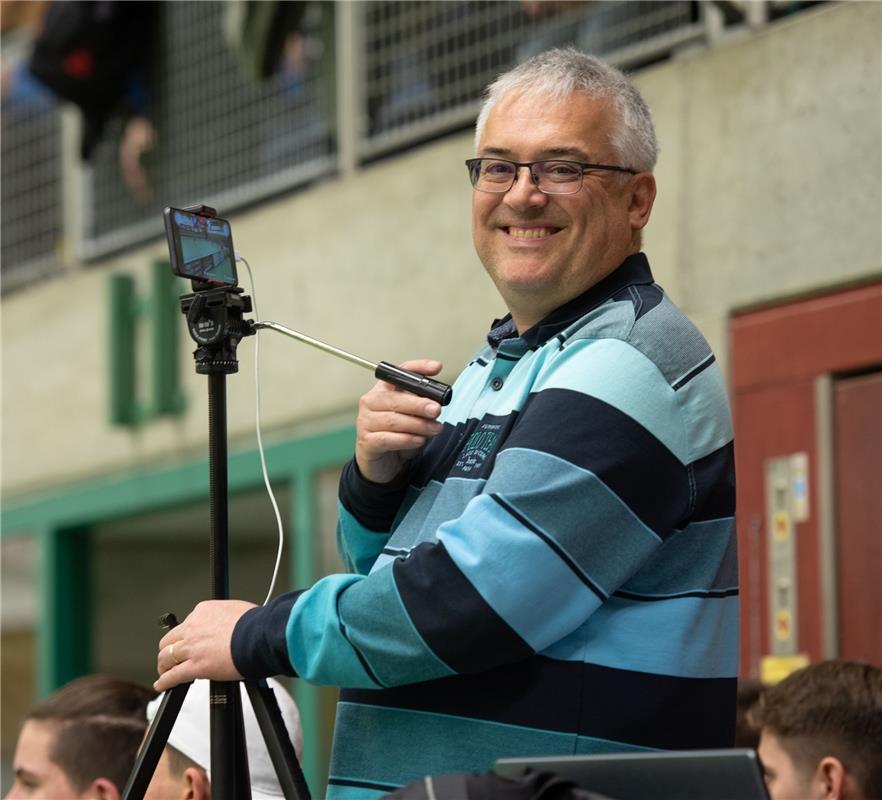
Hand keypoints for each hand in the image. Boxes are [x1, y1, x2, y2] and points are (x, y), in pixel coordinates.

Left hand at [155, 600, 255, 691]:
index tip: (190, 641)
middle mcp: (194, 627)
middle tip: (171, 656)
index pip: (187, 623)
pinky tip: (162, 685)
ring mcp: (192, 647)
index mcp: (204, 612)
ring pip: (167, 657)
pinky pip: (173, 676)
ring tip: (165, 671)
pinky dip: (165, 682)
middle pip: (170, 639)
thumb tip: (231, 624)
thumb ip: (226, 617)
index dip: (188, 635)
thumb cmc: (255, 623)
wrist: (259, 636)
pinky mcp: (195, 666)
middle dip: (170, 649)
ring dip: (164, 665)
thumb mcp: (237, 610)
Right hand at [356, 359, 444, 483]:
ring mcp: (366, 422)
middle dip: (418, 404)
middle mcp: (371, 403)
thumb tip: (437, 403)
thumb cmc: (397, 436)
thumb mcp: (412, 418)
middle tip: (436, 409)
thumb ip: (422, 409)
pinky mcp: (367, 442)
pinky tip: (419, 440)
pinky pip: (387, 439)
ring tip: (434, 429)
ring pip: (393, 420)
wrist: (382, 464)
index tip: (436, 368)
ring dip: (417, 425)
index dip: (418, 368)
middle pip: (395, 399)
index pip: (399, 373)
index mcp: (383, 390)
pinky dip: (406, 439)